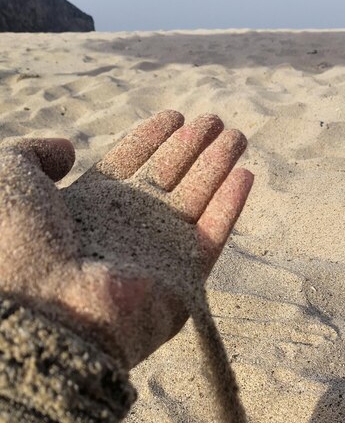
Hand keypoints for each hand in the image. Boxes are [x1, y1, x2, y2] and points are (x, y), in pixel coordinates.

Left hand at [0, 111, 252, 366]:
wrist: (42, 307)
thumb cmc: (17, 240)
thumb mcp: (7, 178)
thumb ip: (34, 154)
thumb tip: (70, 148)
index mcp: (85, 208)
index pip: (128, 165)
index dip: (152, 139)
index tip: (174, 115)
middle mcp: (123, 229)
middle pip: (167, 180)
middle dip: (191, 148)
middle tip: (215, 120)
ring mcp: (155, 256)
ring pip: (195, 202)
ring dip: (217, 168)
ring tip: (237, 136)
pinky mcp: (183, 281)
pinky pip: (213, 236)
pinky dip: (229, 207)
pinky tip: (244, 176)